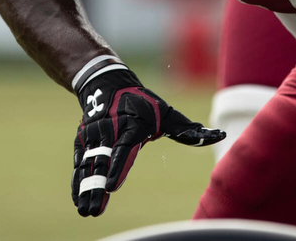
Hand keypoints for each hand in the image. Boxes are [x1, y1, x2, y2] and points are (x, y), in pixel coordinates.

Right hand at [71, 58, 223, 216]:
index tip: (112, 188)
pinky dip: (77, 182)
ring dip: (85, 189)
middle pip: (102, 164)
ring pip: (88, 166)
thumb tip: (219, 135)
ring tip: (86, 211)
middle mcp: (109, 132)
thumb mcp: (167, 114)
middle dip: (97, 187)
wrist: (106, 84)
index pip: (122, 150)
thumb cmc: (143, 103)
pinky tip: (79, 200)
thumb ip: (188, 131)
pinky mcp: (83, 141)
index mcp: (131, 126)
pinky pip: (79, 164)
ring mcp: (93, 137)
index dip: (117, 168)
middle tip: (94, 211)